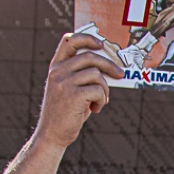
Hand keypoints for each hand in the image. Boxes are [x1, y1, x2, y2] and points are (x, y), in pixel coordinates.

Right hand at [36, 33, 115, 147]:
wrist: (53, 133)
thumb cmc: (67, 111)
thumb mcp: (70, 88)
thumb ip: (83, 75)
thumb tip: (110, 67)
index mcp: (56, 66)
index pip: (69, 41)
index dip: (87, 39)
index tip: (101, 45)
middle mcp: (58, 71)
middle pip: (90, 57)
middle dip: (109, 65)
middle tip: (120, 74)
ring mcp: (64, 82)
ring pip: (96, 75)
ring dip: (104, 89)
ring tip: (100, 101)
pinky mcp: (72, 95)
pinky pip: (98, 90)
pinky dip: (102, 100)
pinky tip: (95, 109)